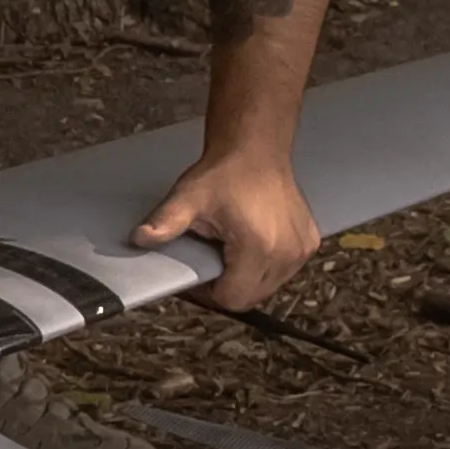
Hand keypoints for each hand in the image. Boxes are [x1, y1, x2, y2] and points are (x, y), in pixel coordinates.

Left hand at [133, 144, 323, 311]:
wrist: (256, 149)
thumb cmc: (225, 172)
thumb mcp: (188, 199)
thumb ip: (165, 223)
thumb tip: (140, 238)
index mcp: (259, 248)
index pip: (233, 299)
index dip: (210, 293)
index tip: (200, 274)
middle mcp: (287, 253)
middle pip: (251, 297)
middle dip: (228, 285)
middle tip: (213, 257)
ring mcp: (301, 250)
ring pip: (268, 286)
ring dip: (248, 277)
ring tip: (232, 249)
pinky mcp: (309, 243)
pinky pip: (283, 271)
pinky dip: (266, 266)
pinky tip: (252, 242)